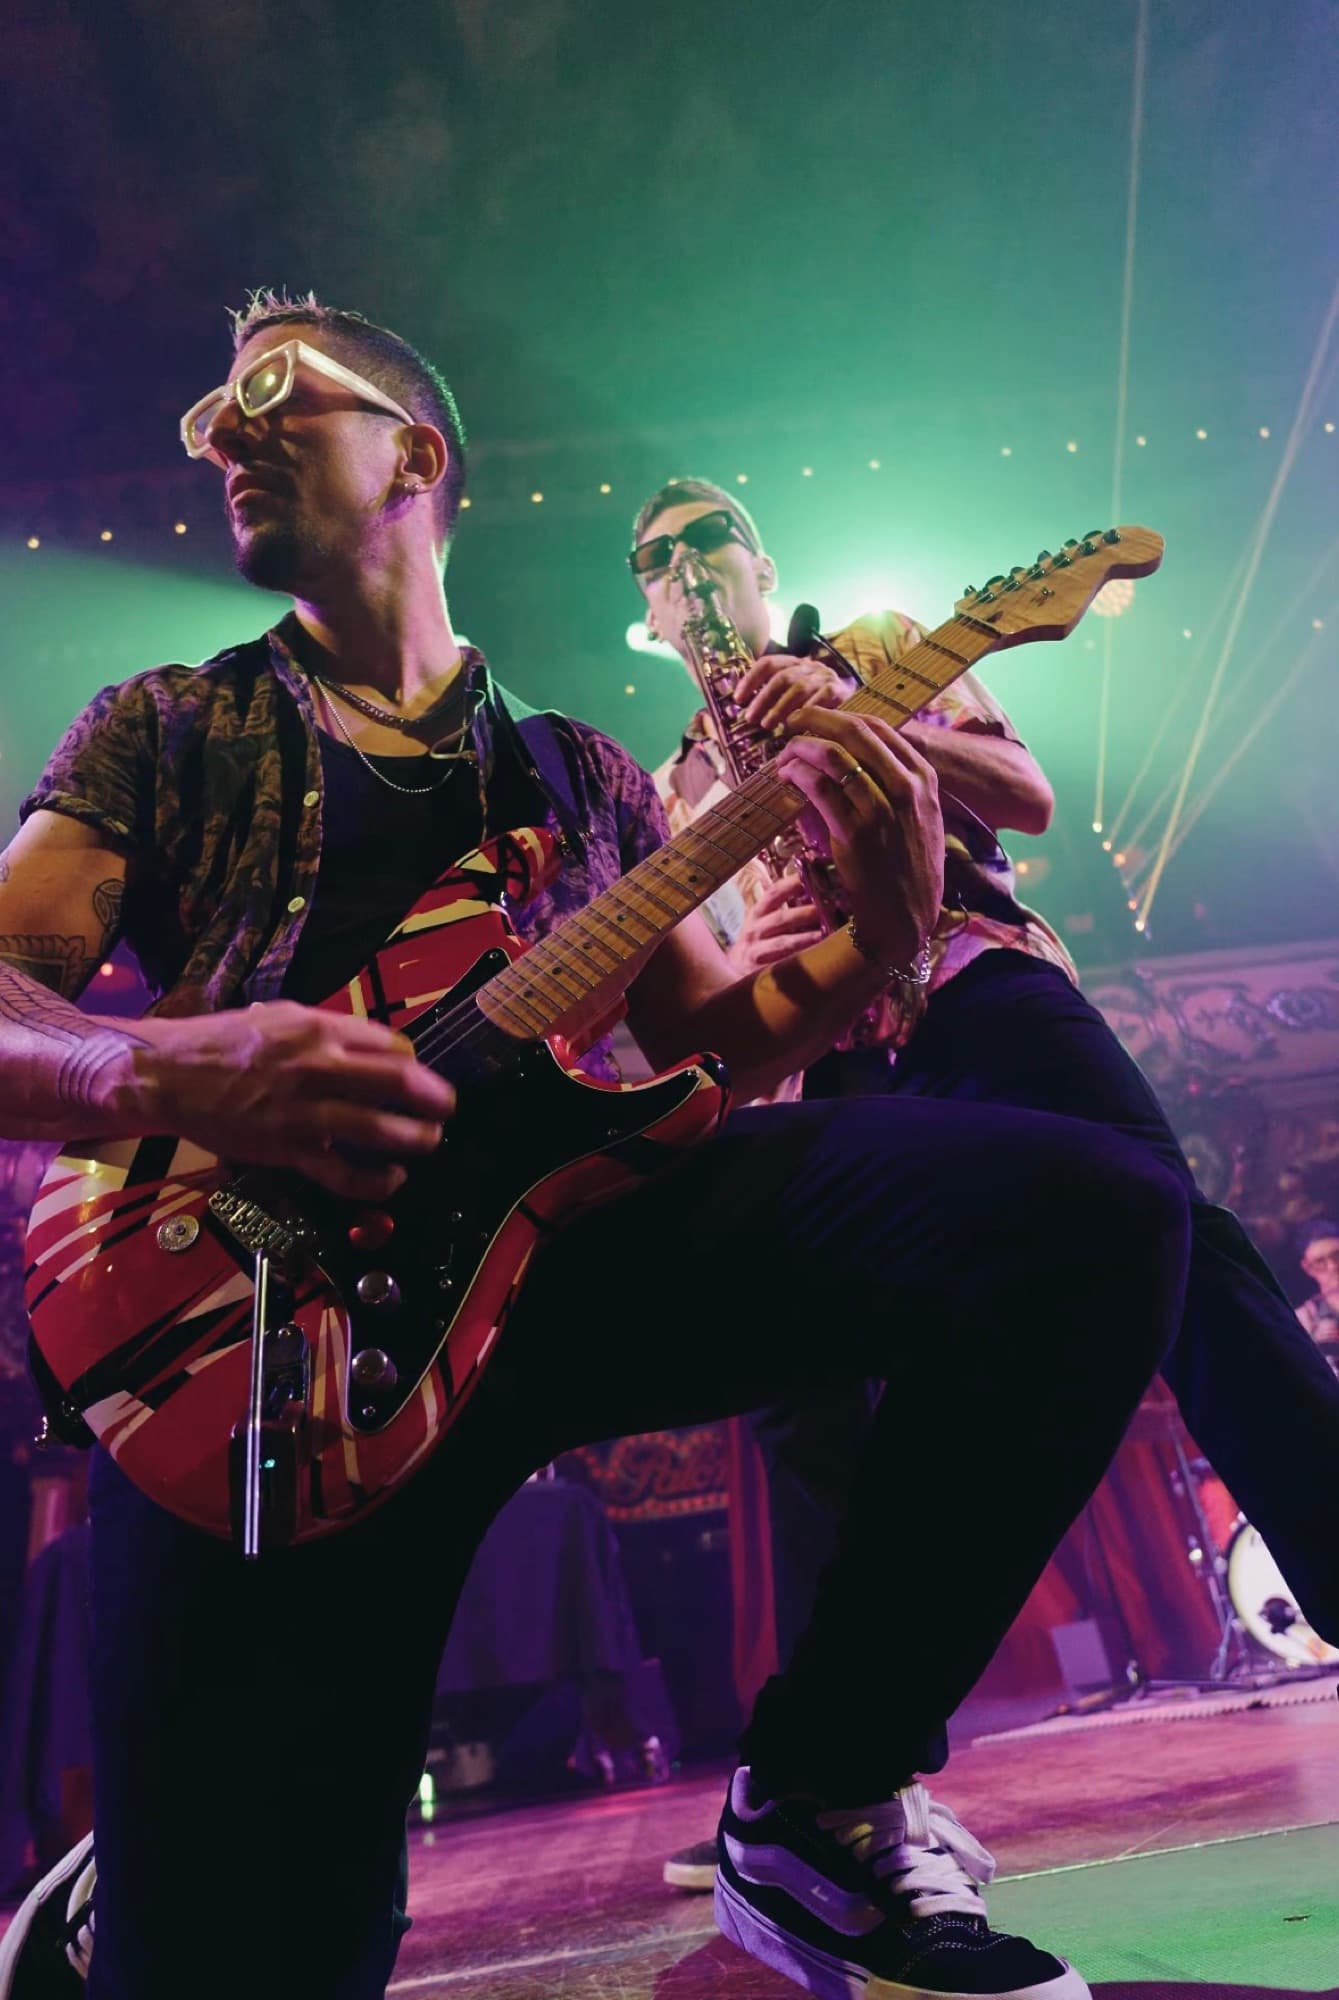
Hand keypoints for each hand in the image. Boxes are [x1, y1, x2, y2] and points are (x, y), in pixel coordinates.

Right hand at [120, 1002, 454, 1200]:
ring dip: (415, 1138)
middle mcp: (317, 1066)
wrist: (166, 1075)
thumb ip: (324, 1029)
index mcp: (318, 1029)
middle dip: (434, 1098)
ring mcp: (303, 1111)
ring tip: (428, 1141)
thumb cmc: (221, 1042)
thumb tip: (369, 1041)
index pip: (391, 1044)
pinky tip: (389, 1178)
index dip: (413, 1063)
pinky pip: (344, 1172)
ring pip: (379, 1128)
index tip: (417, 1075)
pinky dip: (376, 1180)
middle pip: (398, 1082)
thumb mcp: (278, 1016)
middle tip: (447, 1108)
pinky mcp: (288, 1149)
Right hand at [726, 874, 827, 976]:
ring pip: (782, 942)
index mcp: (757, 914)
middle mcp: (755, 930)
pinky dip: (798, 961)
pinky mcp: (759, 971)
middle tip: (826, 909)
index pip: (773, 894)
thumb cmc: (757, 944)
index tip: (810, 878)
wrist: (731, 973)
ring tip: (823, 934)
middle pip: (780, 917)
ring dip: (804, 937)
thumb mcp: (762, 924)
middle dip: (804, 912)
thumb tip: (817, 898)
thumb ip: (783, 911)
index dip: (791, 884)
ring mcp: (756, 951)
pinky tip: (813, 959)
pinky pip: (781, 965)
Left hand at [733, 653, 849, 733]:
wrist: (852, 701)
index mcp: (794, 663)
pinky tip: (795, 725)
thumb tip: (743, 709)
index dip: (751, 679)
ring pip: (799, 688)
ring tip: (767, 725)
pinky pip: (821, 697)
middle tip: (750, 718)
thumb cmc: (814, 702)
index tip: (737, 699)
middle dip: (763, 698)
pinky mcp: (839, 690)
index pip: (769, 663)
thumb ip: (772, 697)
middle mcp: (809, 666)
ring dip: (780, 708)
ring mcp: (825, 676)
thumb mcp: (792, 694)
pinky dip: (807, 710)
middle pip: (782, 677)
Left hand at [776, 709, 943, 972]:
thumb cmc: (907, 866)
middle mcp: (908, 788)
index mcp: (925, 778)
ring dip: (800, 748)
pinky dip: (797, 774)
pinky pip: (819, 787)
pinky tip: (786, 776)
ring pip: (833, 755)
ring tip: (784, 754)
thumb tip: (858, 755)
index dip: (842, 717)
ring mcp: (882, 808)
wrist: (905, 915)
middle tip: (792, 722)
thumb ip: (900, 783)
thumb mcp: (920, 817)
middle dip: (817, 720)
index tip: (818, 720)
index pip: (880, 727)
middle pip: (856, 732)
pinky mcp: (855, 831)